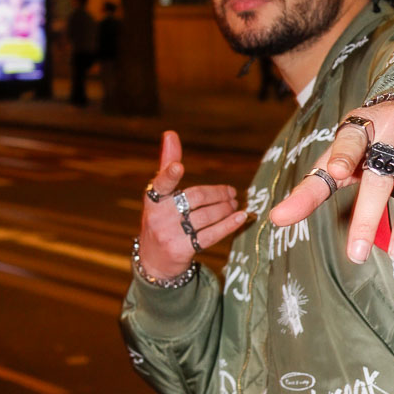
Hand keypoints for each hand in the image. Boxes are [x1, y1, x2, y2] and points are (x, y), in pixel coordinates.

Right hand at [138, 131, 247, 278]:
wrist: (153, 261)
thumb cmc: (161, 219)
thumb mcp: (159, 194)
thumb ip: (167, 165)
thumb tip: (170, 133)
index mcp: (153, 198)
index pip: (161, 183)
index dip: (169, 174)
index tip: (178, 167)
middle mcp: (158, 216)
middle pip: (195, 198)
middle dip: (218, 194)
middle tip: (231, 193)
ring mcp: (169, 234)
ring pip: (205, 216)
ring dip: (226, 208)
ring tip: (235, 205)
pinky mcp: (182, 250)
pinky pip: (210, 235)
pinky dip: (228, 225)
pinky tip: (240, 218)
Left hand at [270, 102, 393, 262]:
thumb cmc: (368, 142)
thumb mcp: (338, 158)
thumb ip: (311, 189)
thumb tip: (276, 219)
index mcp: (360, 126)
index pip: (349, 142)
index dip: (342, 156)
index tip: (335, 171)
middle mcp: (393, 127)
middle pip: (380, 175)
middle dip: (367, 215)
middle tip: (356, 253)